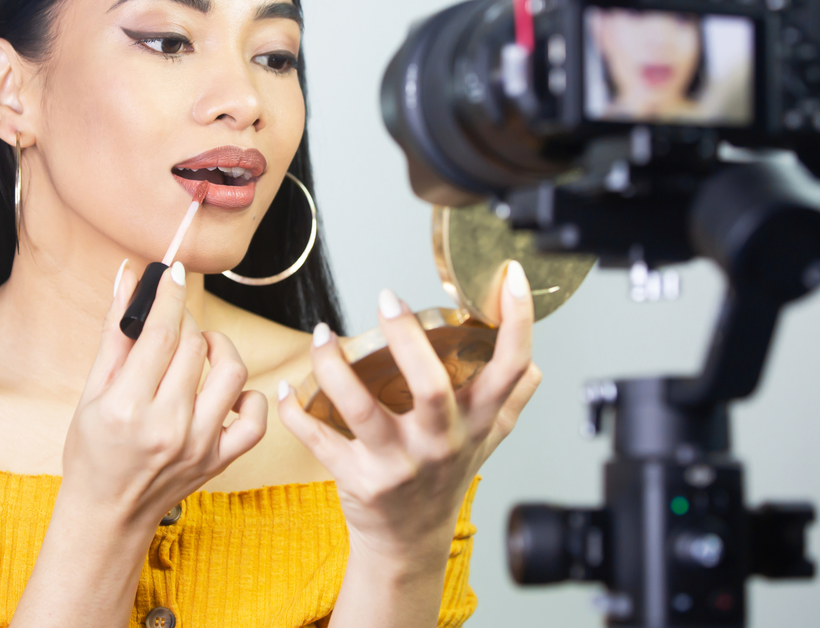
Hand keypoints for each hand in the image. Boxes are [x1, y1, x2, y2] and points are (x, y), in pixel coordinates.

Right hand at [62, 261, 267, 528]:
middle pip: (193, 346)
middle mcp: (167, 426)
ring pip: (231, 374)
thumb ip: (114, 333)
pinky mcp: (219, 459)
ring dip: (219, 348)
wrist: (107, 513)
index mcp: (127, 407)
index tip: (173, 272)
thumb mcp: (91, 392)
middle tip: (172, 321)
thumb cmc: (92, 451)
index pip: (161, 333)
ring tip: (200, 348)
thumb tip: (128, 278)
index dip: (170, 294)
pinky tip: (227, 391)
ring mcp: (198, 444)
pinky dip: (249, 397)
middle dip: (185, 320)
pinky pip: (254, 420)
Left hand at [277, 261, 540, 563]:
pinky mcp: (360, 480)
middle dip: (405, 338)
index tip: (511, 277)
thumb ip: (510, 401)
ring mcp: (399, 464)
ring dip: (334, 369)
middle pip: (431, 387)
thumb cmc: (446, 480)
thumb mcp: (486, 441)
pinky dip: (297, 413)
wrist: (410, 543)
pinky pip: (321, 441)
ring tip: (322, 334)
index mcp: (476, 423)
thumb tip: (532, 362)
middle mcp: (441, 443)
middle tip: (387, 298)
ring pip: (363, 410)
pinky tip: (286, 390)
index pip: (509, 370)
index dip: (516, 322)